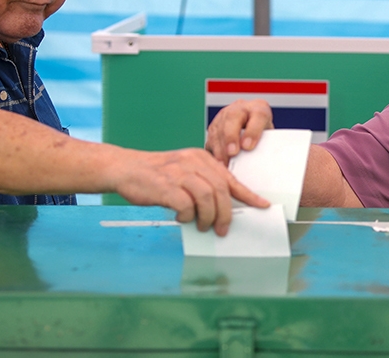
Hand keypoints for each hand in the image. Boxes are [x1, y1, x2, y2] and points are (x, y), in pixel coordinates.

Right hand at [117, 147, 268, 235]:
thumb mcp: (184, 170)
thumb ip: (201, 182)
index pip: (229, 178)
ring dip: (208, 217)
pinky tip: (181, 217)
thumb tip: (220, 208)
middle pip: (221, 190)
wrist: (126, 168)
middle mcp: (193, 163)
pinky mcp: (166, 186)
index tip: (262, 205)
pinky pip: (186, 206)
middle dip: (225, 214)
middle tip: (222, 229)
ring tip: (202, 226)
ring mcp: (179, 173)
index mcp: (201, 158)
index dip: (248, 194)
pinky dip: (187, 216)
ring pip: (207, 198)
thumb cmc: (156, 175)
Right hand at [205, 99, 273, 163]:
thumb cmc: (264, 136)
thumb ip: (267, 145)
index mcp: (259, 108)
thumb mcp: (271, 138)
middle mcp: (241, 108)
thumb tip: (263, 161)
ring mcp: (225, 115)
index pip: (258, 115)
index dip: (253, 131)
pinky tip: (218, 162)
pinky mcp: (214, 126)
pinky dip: (214, 151)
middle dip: (231, 136)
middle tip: (232, 153)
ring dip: (220, 147)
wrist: (253, 130)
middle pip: (233, 116)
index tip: (248, 147)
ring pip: (219, 127)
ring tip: (224, 163)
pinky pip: (211, 137)